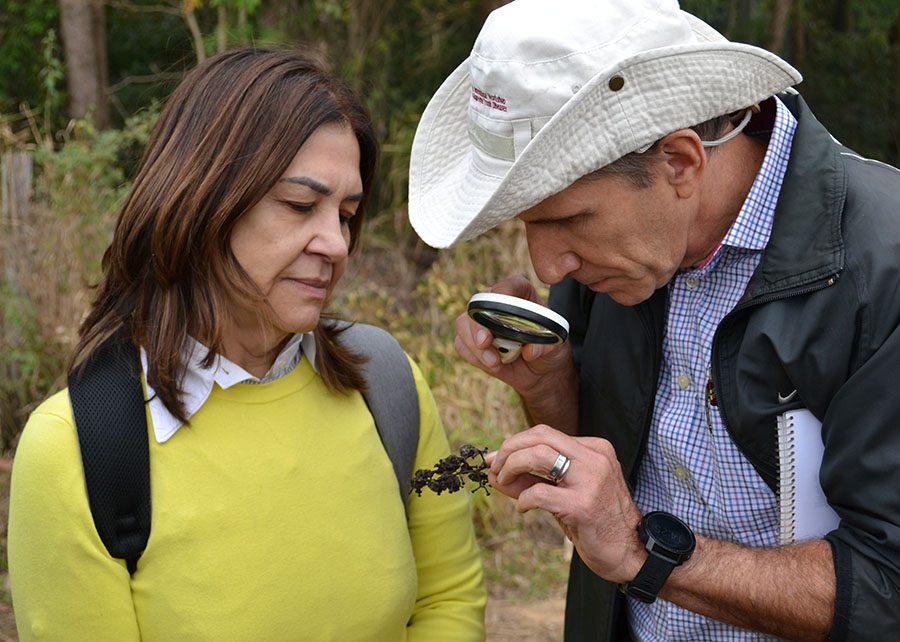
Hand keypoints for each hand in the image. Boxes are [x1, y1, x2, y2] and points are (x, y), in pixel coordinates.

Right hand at [454, 274, 573, 397]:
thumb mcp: (556, 346)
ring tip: (495, 363)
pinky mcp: (471, 339)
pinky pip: (461, 344)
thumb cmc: (548, 348)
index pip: (509, 286)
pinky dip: (474, 357)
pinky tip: (492, 365)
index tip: (498, 310)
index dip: (502, 293)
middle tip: (485, 342)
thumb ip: (546, 346)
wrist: (538, 369)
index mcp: (521, 294)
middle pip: (477, 304)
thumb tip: (529, 351)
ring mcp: (480, 320)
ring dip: (475, 346)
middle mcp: (496, 302)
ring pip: (464, 324)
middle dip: (478, 325)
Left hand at [487, 425, 644, 583]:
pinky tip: (523, 508)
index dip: (515, 443)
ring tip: (504, 483)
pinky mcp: (582, 505)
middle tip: (494, 467)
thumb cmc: (597, 522)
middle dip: (509, 449)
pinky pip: (539, 492)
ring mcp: (591, 480)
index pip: (546, 433)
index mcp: (594, 449)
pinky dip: (523, 499)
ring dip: (512, 467)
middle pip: (540, 436)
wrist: (632, 553)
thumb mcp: (567, 492)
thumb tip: (494, 472)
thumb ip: (534, 478)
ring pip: (538, 455)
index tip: (496, 459)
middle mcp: (595, 458)